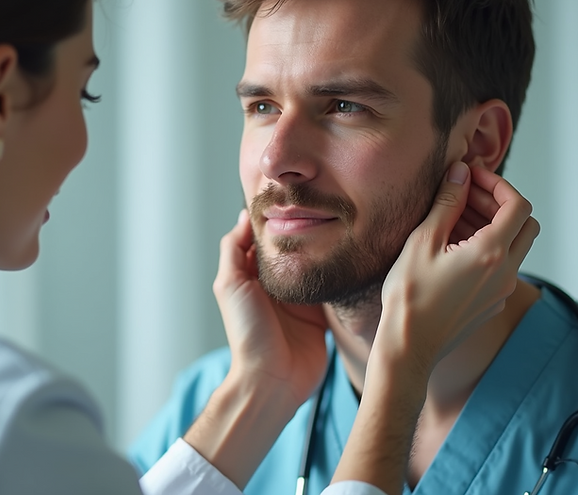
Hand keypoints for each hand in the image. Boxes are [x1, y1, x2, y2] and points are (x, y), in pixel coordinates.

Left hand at [212, 209, 328, 405]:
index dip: (275, 221)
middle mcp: (276, 286)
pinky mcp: (321, 315)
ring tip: (337, 223)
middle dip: (303, 230)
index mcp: (252, 277)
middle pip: (292, 250)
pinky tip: (347, 255)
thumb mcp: (230, 285)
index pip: (264, 241)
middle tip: (321, 204)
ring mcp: (300, 300)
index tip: (290, 197)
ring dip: (322, 249)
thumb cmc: (248, 335)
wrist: (272, 380)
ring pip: (313, 265)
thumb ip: (234, 250)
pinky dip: (336, 273)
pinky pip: (330, 287)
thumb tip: (243, 217)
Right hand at [331, 162, 538, 494]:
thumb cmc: (409, 295)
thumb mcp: (423, 241)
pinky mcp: (492, 304)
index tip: (473, 177)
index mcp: (491, 253)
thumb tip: (461, 172)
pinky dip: (488, 249)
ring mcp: (502, 291)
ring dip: (493, 226)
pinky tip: (454, 249)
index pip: (518, 205)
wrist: (408, 346)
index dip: (498, 184)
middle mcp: (506, 272)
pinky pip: (502, 268)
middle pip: (526, 225)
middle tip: (467, 196)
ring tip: (455, 219)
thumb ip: (447, 203)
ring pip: (515, 247)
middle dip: (499, 204)